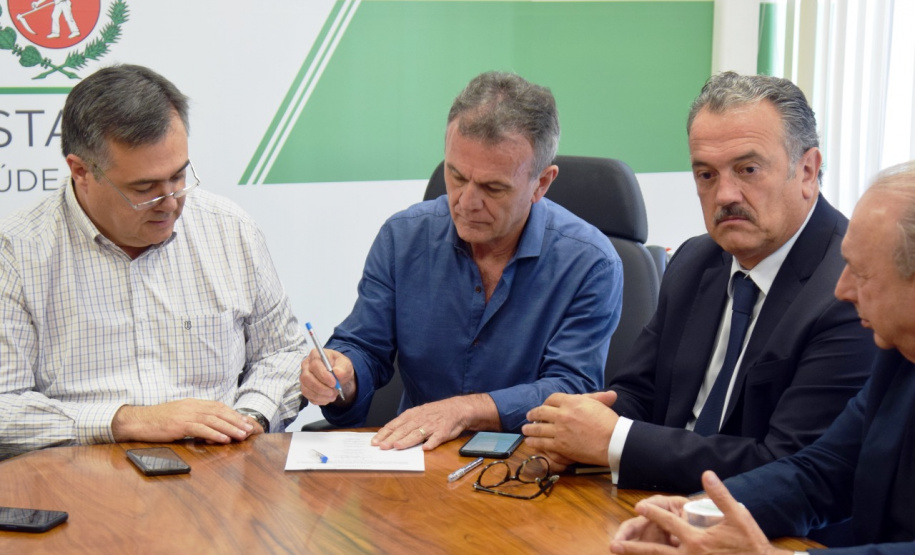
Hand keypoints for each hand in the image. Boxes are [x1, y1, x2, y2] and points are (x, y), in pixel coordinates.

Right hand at [111, 399, 255, 443]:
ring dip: (230, 428)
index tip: (245, 422)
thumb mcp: (179, 415)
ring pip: (213, 420)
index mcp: (192, 403)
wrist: (137, 421)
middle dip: (236, 421)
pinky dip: (214, 433)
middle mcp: (191, 406)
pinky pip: (201, 429)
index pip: (218, 407)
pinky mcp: (179, 424)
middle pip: (219, 412)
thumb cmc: (157, 421)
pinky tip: (224, 439)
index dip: (233, 414)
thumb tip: (210, 426)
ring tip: (242, 436)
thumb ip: (194, 417)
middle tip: (249, 430)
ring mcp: (185, 414)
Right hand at [299, 348, 355, 406]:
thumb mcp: (345, 364)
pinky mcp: (305, 388)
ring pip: (306, 389)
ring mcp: (304, 378)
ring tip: (333, 395)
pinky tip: (328, 398)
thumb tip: (337, 373)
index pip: (315, 365)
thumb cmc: (339, 366)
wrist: (338, 376)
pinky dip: (319, 400)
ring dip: (321, 395)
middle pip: (306, 378)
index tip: (334, 383)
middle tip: (333, 392)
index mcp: (315, 355)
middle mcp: (306, 366)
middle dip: (321, 388)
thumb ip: (343, 367)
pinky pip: (308, 397)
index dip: (323, 375)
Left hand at [372, 394, 498, 450]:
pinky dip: (431, 443)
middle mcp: (421, 419)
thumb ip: (406, 424)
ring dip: (407, 440)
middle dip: (391, 438)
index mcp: (413, 415)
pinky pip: (437, 438)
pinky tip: (425, 448)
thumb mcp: (419, 414)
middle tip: (382, 447)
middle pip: (404, 430)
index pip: (395, 424)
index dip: (385, 433)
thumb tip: (390, 435)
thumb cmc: (435, 413)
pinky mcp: (444, 432)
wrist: (457, 409)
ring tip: (398, 446)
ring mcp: (432, 425)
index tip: (375, 441)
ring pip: (417, 434)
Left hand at [522, 390, 617, 465]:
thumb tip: (607, 393)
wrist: (613, 441)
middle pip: (541, 412)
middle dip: (533, 414)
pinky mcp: (560, 445)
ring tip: (525, 429)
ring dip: (529, 429)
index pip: (552, 398)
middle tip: (529, 416)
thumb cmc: (609, 423)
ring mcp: (559, 430)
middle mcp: (562, 414)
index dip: (546, 402)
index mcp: (572, 402)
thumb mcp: (600, 405)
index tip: (544, 406)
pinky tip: (529, 442)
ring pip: (538, 428)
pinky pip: (542, 443)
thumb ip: (595, 398)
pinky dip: (533, 442)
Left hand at [610, 471, 788, 554]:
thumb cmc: (750, 542)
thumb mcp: (738, 516)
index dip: (652, 513)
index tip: (638, 506)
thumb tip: (706, 474)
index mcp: (697, 540)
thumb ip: (720, 495)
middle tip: (614, 545)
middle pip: (656, 551)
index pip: (669, 522)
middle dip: (633, 548)